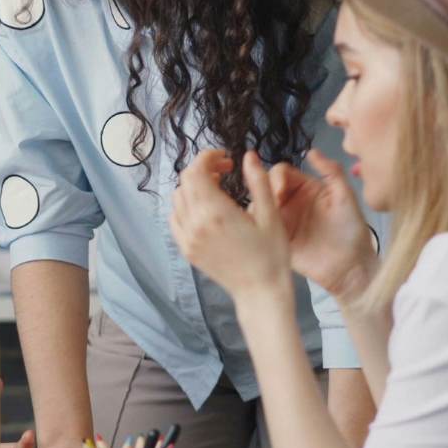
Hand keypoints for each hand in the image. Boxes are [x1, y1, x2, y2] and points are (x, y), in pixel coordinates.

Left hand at [169, 149, 291, 302]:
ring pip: (178, 198)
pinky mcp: (186, 249)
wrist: (260, 291)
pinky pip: (175, 218)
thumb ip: (258, 182)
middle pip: (185, 181)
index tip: (225, 158)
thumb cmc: (271, 254)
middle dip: (203, 169)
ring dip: (194, 186)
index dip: (208, 158)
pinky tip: (205, 209)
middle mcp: (195, 224)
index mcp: (216, 212)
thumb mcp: (270, 215)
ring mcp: (187, 238)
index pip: (197, 171)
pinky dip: (185, 206)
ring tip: (218, 188)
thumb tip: (249, 155)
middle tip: (225, 171)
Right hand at [268, 150, 378, 300]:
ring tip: (260, 218)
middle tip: (268, 205)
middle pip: (264, 187)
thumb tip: (312, 151)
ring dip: (255, 207)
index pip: (282, 172)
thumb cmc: (352, 232)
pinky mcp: (274, 237)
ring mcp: (280, 220)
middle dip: (261, 192)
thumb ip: (332, 172)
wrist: (349, 267)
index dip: (276, 178)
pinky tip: (255, 229)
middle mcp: (290, 201)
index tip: (278, 191)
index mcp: (306, 188)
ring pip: (257, 205)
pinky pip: (257, 227)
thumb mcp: (346, 197)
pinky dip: (252, 225)